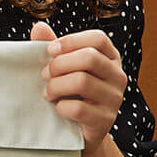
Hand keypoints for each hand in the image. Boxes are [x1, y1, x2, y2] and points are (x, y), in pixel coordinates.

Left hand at [31, 21, 125, 153]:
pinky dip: (61, 107)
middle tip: (44, 75)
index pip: (98, 38)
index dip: (71, 41)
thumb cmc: (68, 92)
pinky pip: (80, 109)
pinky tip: (57, 108)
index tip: (49, 51)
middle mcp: (117, 76)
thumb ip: (52, 47)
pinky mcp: (105, 120)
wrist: (77, 130)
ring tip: (47, 93)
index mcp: (110, 58)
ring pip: (83, 82)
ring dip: (56, 86)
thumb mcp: (62, 68)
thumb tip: (38, 26)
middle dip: (59, 65)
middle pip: (89, 58)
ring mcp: (115, 99)